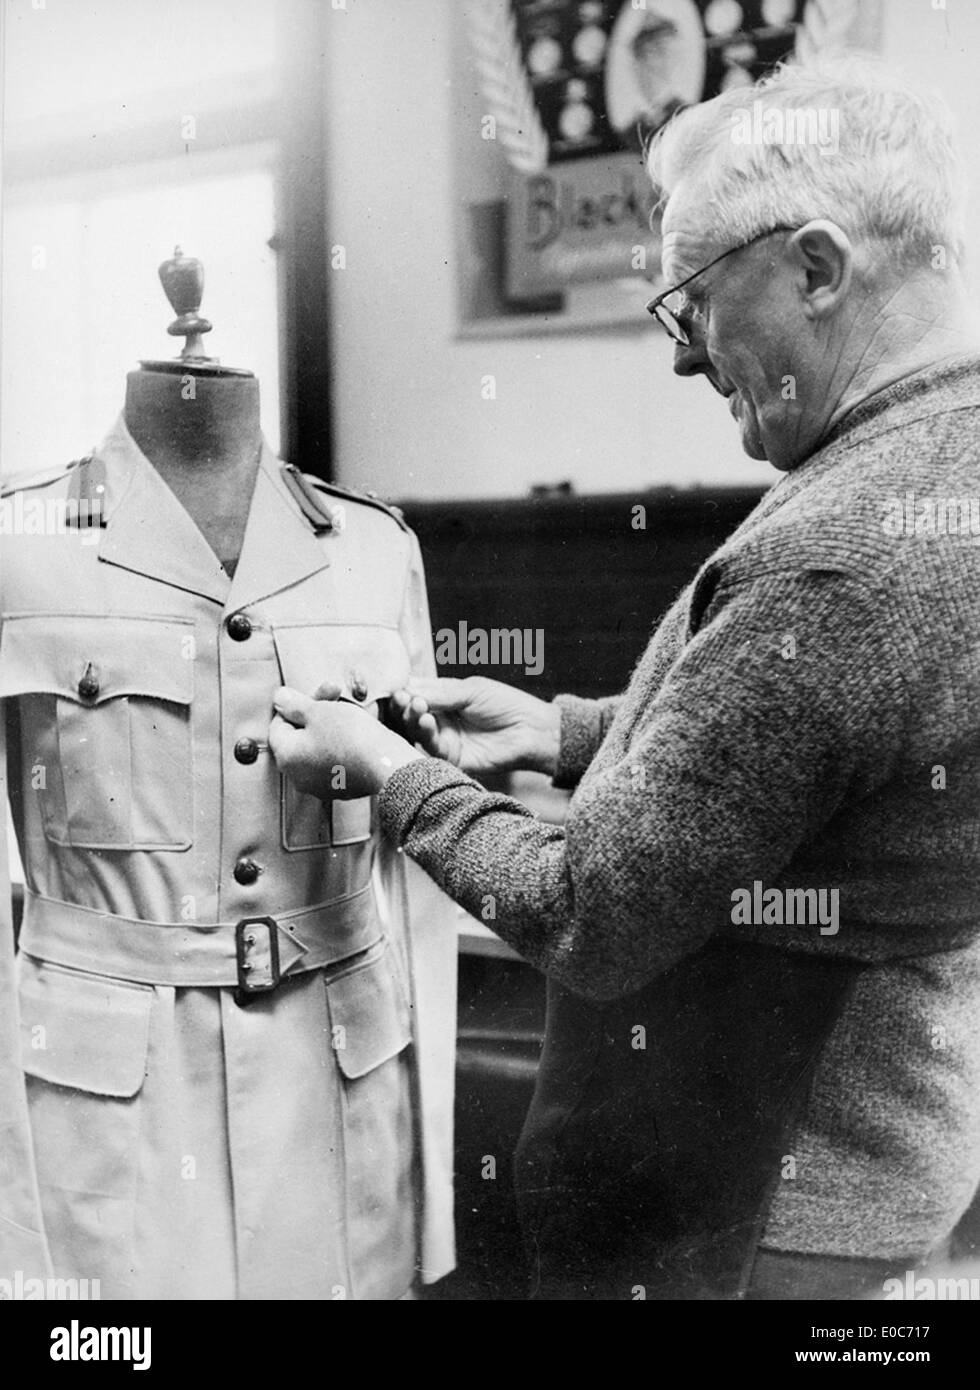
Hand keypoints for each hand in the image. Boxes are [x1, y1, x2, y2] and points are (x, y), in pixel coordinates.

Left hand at [269, 686, 422, 798]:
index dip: (297, 703)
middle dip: (316, 712)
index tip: (319, 693)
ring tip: (350, 712)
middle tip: (336, 694)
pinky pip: (335, 761)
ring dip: (329, 727)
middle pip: (299, 736)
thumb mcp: (319, 711)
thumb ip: (293, 704)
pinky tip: (359, 733)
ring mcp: (320, 785)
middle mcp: (297, 776)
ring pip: (318, 748)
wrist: (388, 767)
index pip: (278, 725)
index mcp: (286, 756)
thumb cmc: (351, 736)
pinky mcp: (341, 788)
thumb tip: (278, 698)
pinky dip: (342, 745)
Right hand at [388, 676, 560, 777]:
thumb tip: (407, 692)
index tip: (397, 686)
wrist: (531, 730)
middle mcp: (440, 718)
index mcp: (444, 697)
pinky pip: (430, 747)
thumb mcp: (471, 691)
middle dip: (404, 703)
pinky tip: (426, 720)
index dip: (404, 689)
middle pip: (410, 712)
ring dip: (412, 717)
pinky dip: (425, 733)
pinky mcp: (450, 757)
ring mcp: (444, 738)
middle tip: (403, 697)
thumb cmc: (506, 704)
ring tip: (417, 706)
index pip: (415, 691)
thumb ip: (440, 693)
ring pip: (416, 729)